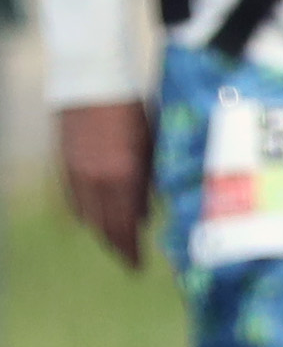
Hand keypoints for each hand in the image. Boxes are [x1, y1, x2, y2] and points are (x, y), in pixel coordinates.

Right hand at [56, 100, 148, 269]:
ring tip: (115, 240)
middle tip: (128, 261)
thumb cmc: (134, 109)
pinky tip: (95, 214)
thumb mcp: (154, 145)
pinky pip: (74, 198)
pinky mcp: (65, 162)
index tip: (138, 266)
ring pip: (86, 213)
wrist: (93, 80)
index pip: (125, 225)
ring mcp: (77, 171)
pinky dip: (86, 210)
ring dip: (101, 229)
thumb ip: (152, 180)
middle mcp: (96, 179)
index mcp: (124, 175)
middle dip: (116, 245)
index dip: (130, 249)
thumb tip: (149, 211)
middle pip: (103, 225)